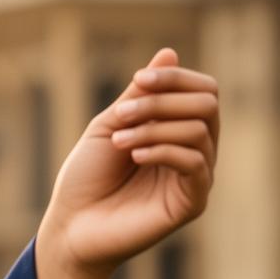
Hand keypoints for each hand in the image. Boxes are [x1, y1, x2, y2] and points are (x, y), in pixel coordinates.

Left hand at [37, 47, 218, 278]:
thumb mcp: (110, 124)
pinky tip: (135, 155)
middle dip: (163, 100)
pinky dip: (163, 150)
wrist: (71, 225)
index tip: (138, 80)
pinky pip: (196, 163)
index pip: (203, 90)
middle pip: (208, 104)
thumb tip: (168, 53)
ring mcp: (196, 178)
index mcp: (177, 129)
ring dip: (155, 126)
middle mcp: (195, 151)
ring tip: (120, 140)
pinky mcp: (192, 203)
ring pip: (200, 130)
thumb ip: (140, 93)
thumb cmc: (86, 176)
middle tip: (123, 114)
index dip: (175, 78)